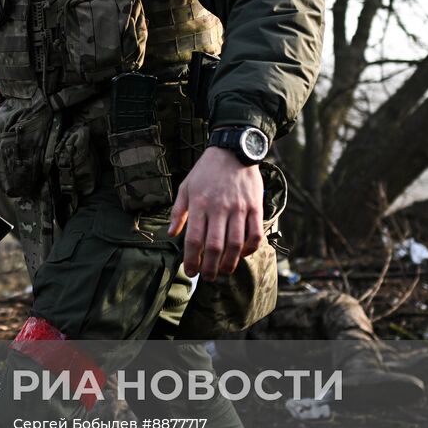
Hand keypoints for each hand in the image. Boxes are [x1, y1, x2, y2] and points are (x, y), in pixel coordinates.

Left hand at [167, 148, 263, 280]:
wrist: (233, 150)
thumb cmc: (206, 171)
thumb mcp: (186, 187)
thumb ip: (178, 211)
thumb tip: (171, 234)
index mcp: (200, 204)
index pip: (194, 239)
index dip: (192, 259)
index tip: (190, 271)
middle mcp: (219, 208)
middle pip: (215, 246)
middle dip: (210, 267)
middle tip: (207, 277)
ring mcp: (239, 209)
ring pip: (235, 244)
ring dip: (229, 263)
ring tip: (223, 272)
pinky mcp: (255, 207)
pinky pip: (255, 234)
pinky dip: (249, 249)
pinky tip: (242, 255)